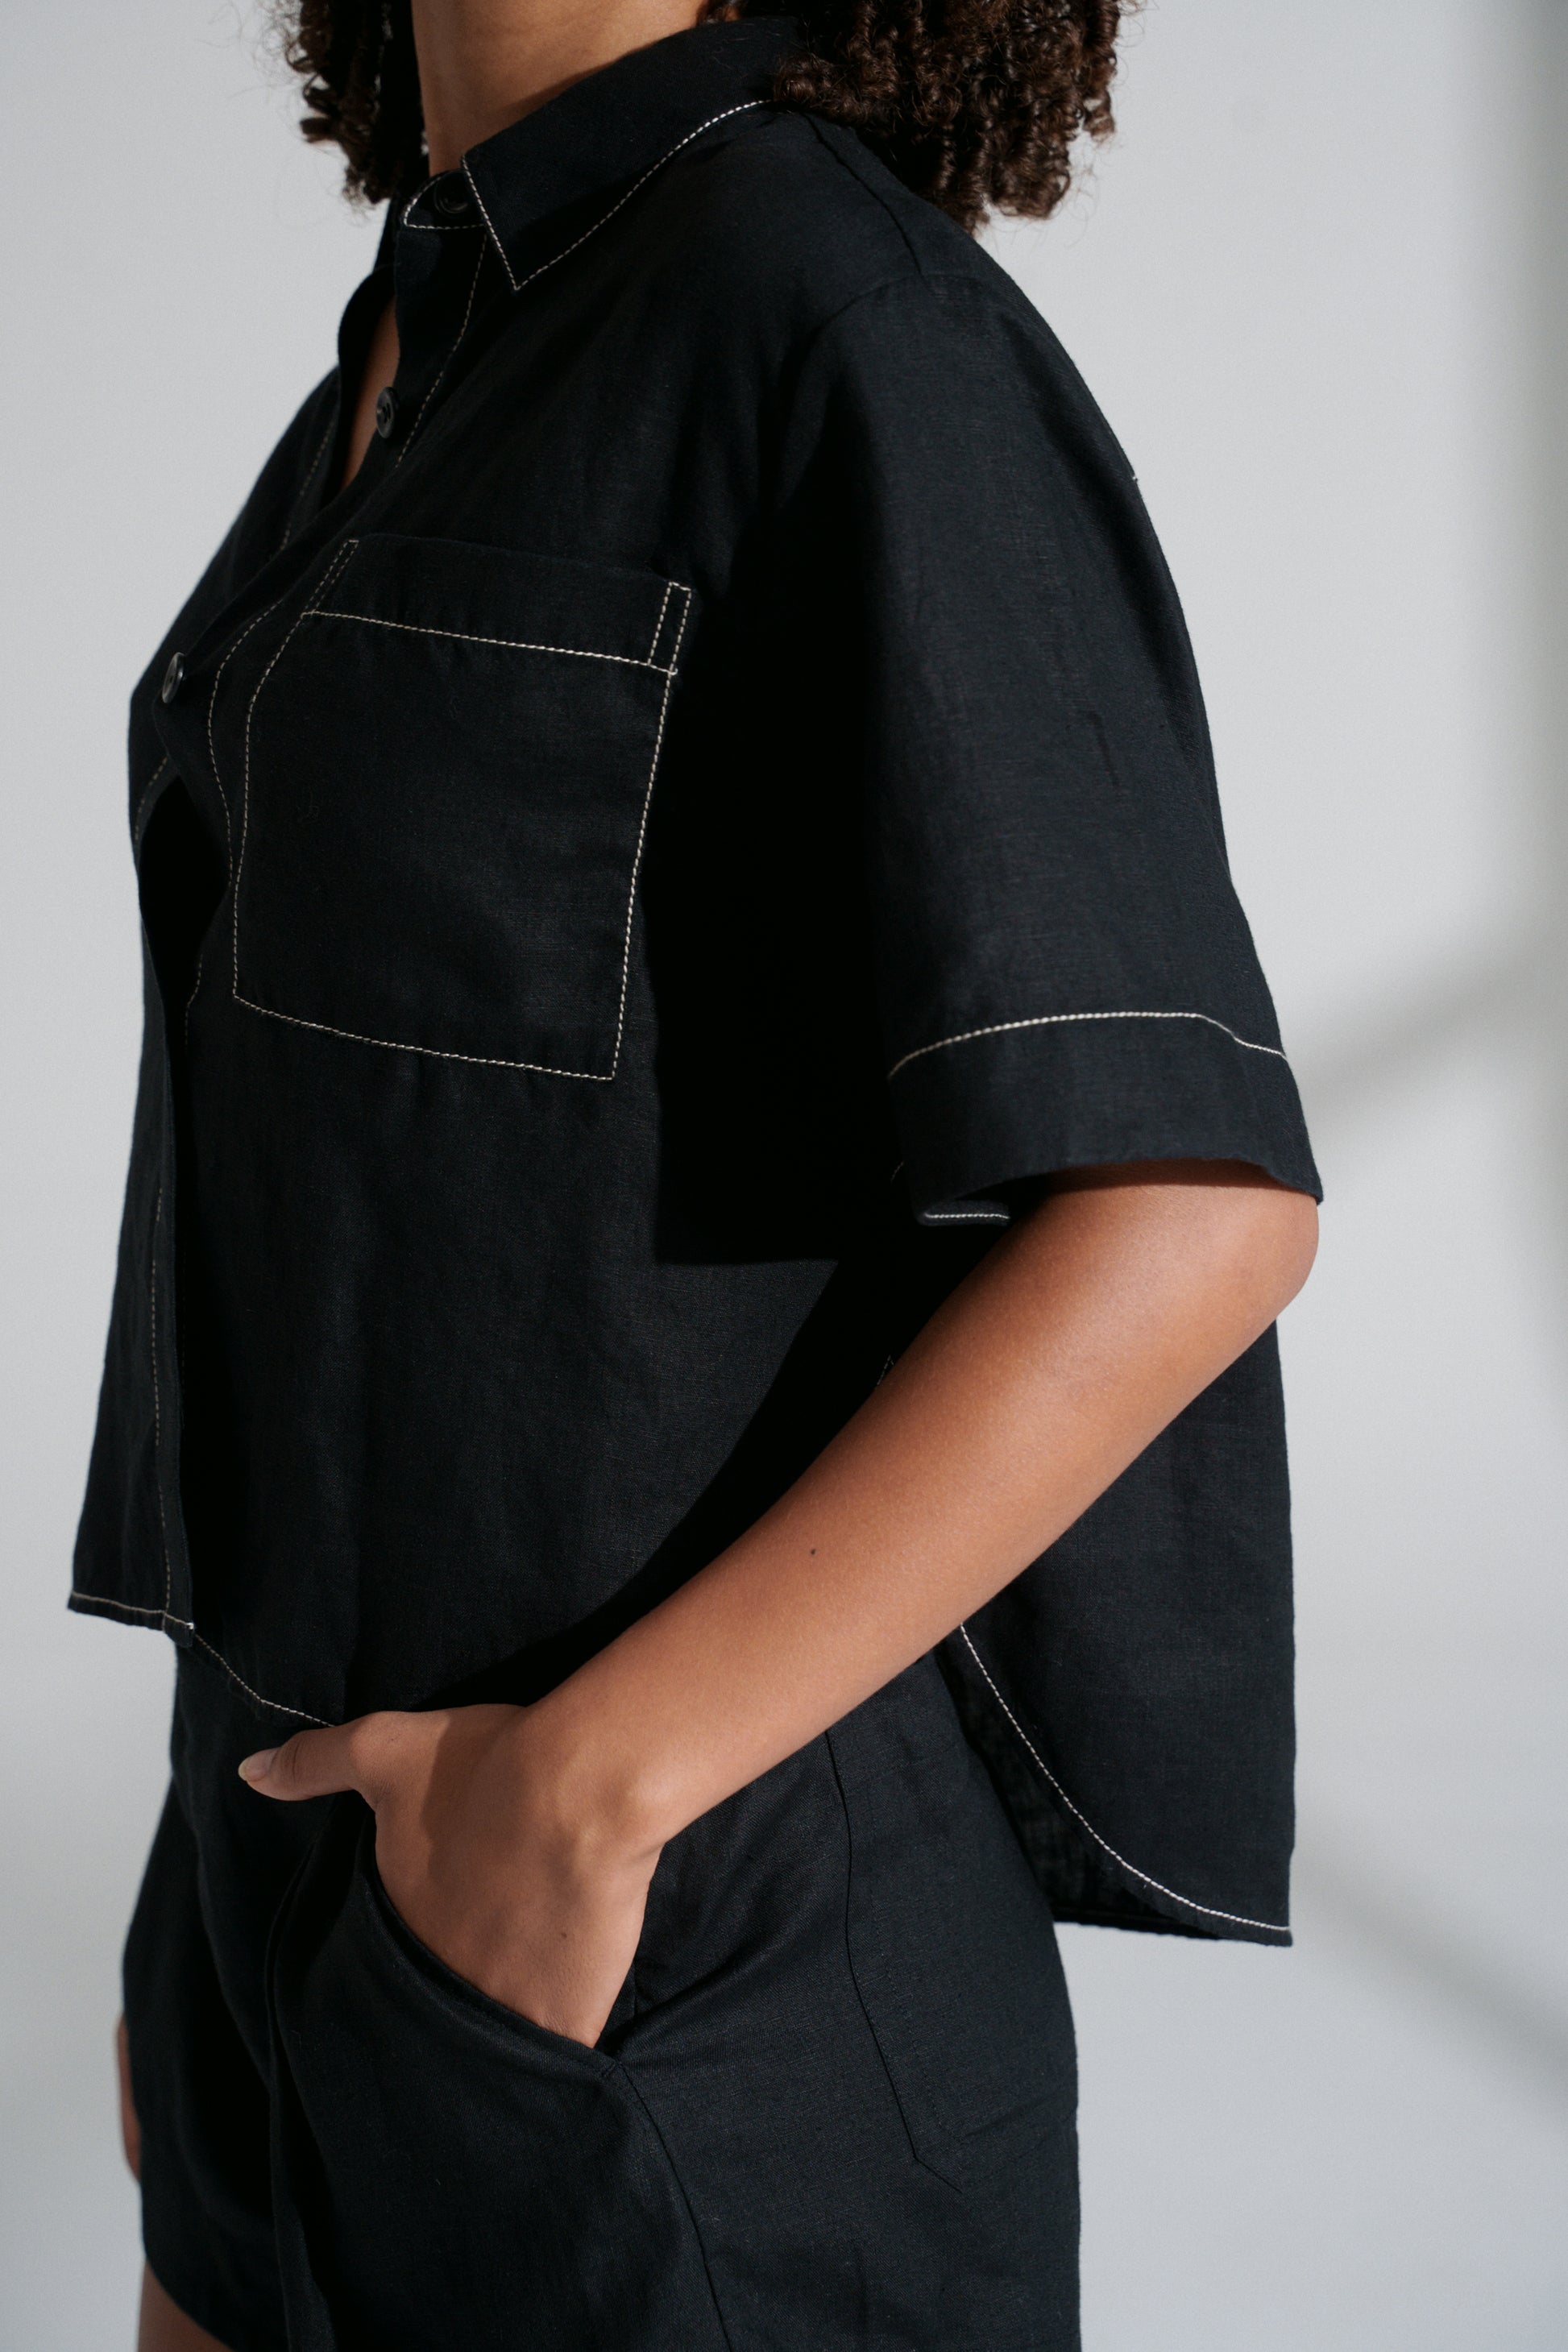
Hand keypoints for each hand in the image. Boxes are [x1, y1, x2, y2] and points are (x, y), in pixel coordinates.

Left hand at [238, 1703, 659, 2046]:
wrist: (580, 1790)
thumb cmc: (485, 1767)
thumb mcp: (386, 1750)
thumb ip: (317, 1763)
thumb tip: (249, 1774)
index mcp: (397, 1927)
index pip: (393, 1962)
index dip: (420, 1946)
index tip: (444, 1927)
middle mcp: (440, 1981)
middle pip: (441, 2005)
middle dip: (456, 1992)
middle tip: (491, 1957)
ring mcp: (502, 2009)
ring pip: (495, 2035)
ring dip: (507, 2019)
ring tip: (528, 1996)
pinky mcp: (564, 2020)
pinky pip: (555, 2050)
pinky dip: (560, 2041)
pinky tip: (569, 2022)